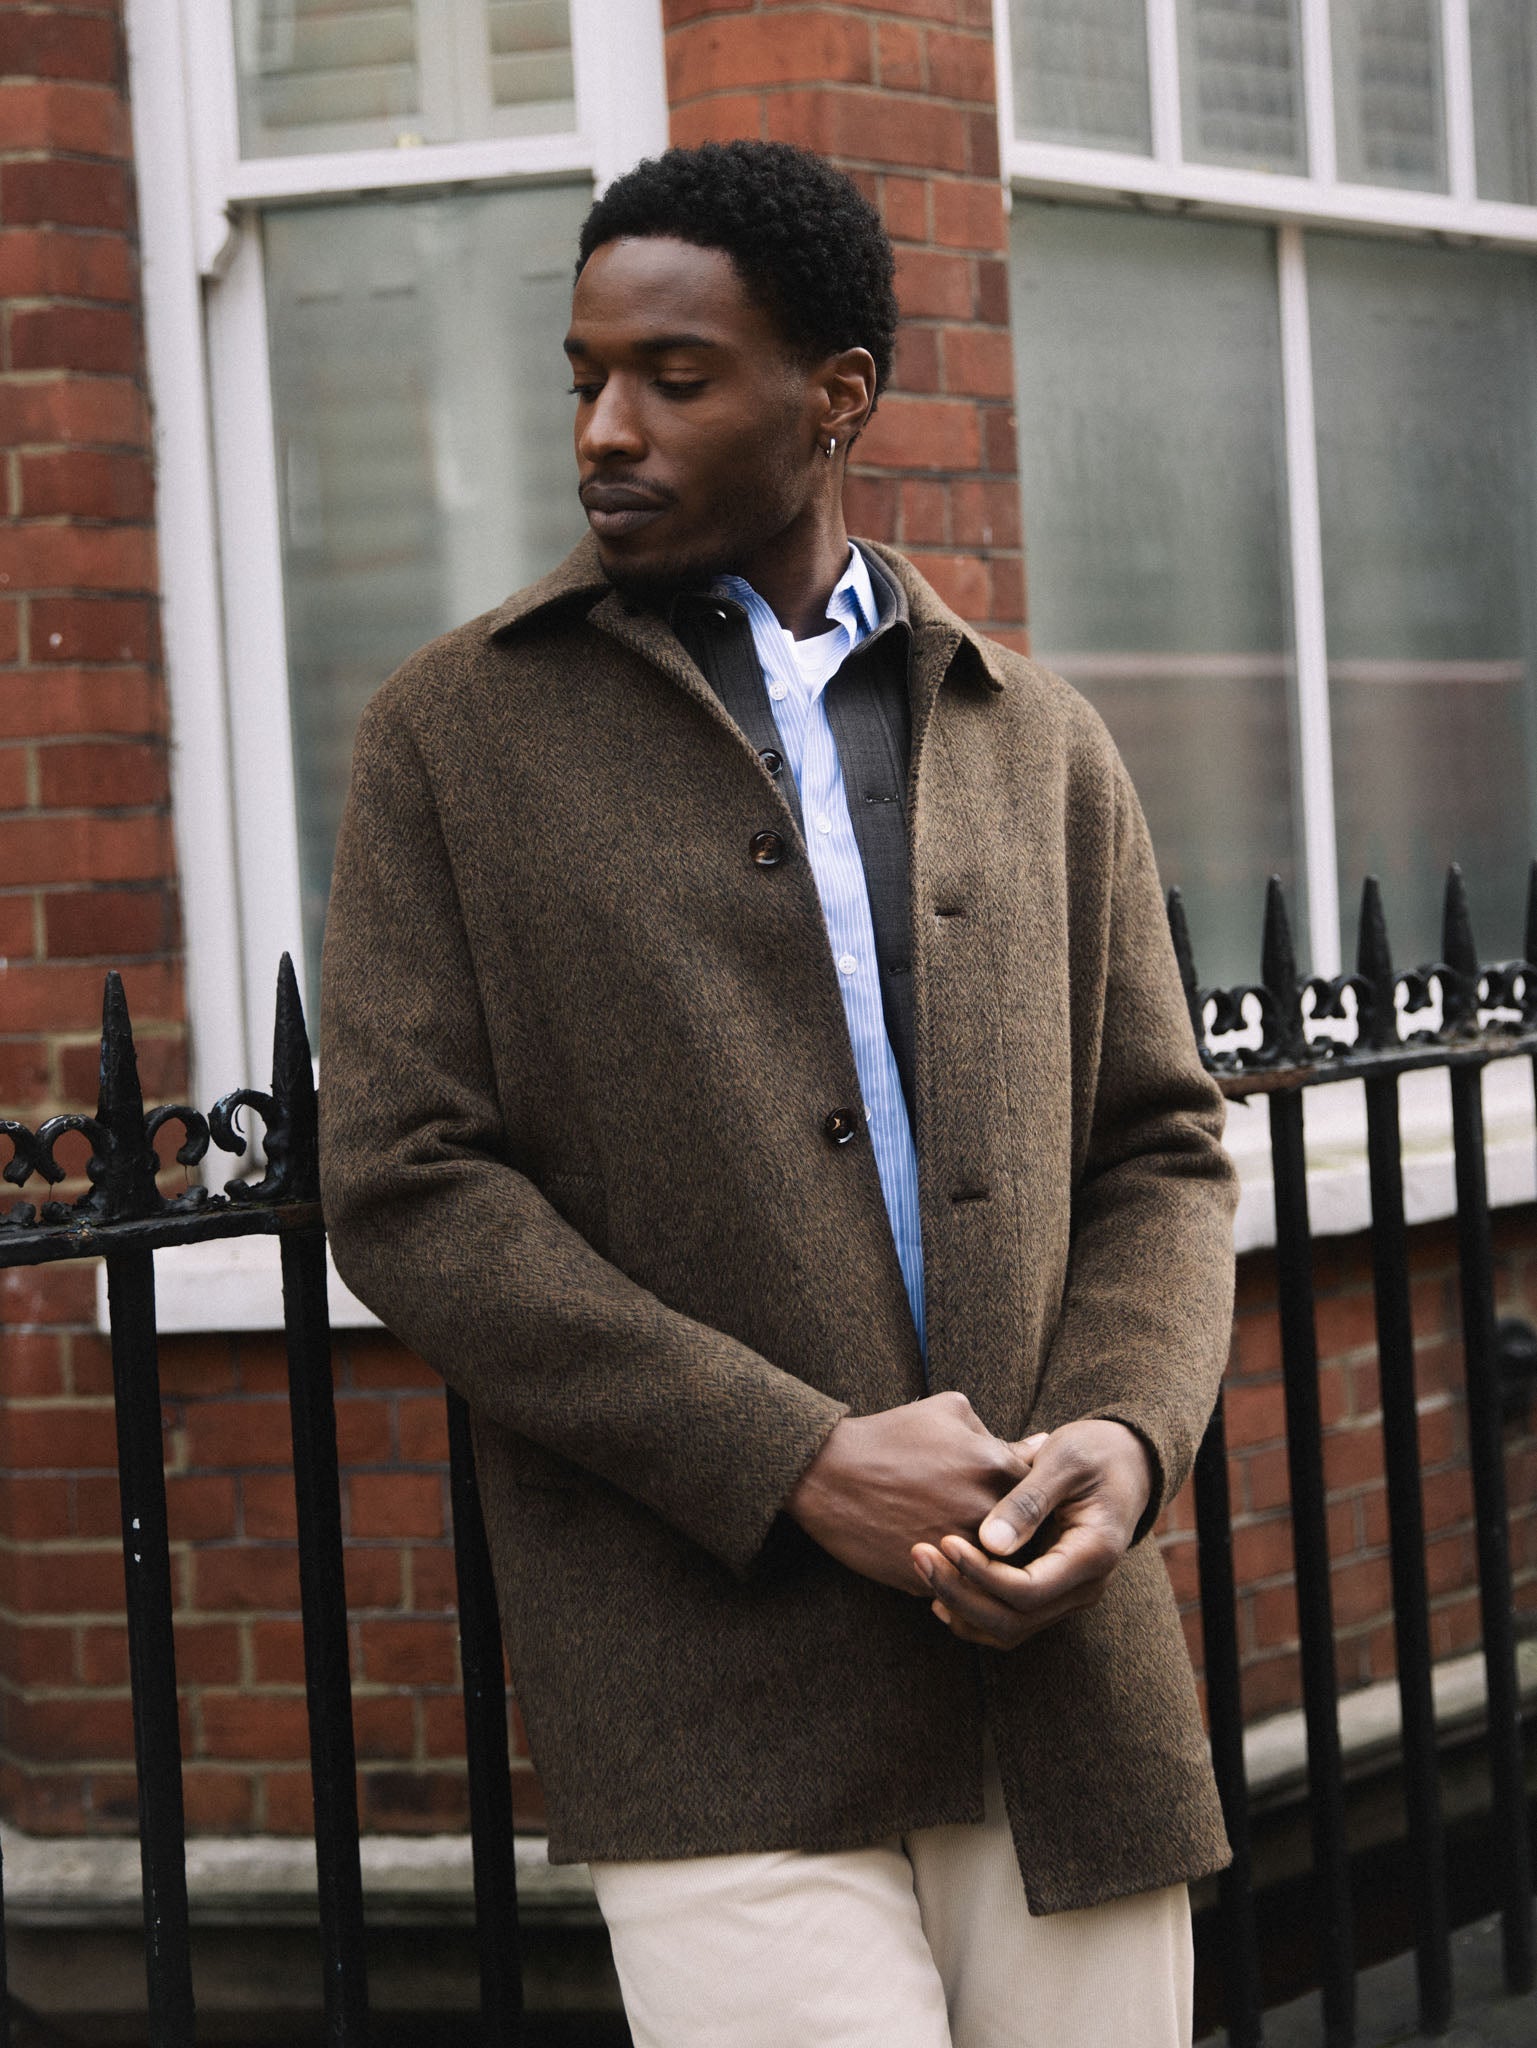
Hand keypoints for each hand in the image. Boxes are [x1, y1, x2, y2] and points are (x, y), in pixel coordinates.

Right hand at [785, 1391, 1027, 1594]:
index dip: (1037, 1501)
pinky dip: (955, 1578)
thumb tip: (1040, 1445)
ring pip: (996, 1570)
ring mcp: (958, 1549)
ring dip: (991, 1563)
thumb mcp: (948, 1412)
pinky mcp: (930, 1578)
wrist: (828, 1473)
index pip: (1045, 1494)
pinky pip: (959, 1587)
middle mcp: (986, 1512)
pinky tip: (945, 1563)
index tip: (1029, 1505)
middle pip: (1028, 1539)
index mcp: (998, 1468)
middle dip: (1020, 1537)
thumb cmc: (890, 1436)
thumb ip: (999, 1433)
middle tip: (1010, 1535)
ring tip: (978, 1551)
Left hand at [910, 1418, 1152, 1648]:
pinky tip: (940, 1589)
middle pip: (1013, 1620)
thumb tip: (989, 1543)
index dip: (981, 1574)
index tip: (945, 1541)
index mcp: (1093, 1554)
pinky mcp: (1052, 1593)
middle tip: (919, 1554)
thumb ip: (1028, 1500)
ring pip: (1009, 1630)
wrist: (1124, 1463)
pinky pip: (1010, 1622)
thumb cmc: (1093, 1452)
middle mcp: (1085, 1587)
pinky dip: (973, 1613)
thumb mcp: (1063, 1461)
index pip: (1028, 1590)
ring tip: (923, 1569)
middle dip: (960, 1594)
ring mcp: (1069, 1596)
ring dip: (961, 1608)